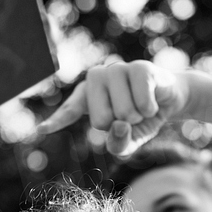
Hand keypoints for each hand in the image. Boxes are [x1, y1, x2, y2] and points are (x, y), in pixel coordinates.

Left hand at [37, 61, 189, 155]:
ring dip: (138, 118)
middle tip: (130, 115)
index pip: (70, 110)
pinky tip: (153, 102)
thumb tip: (119, 125)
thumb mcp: (129, 139)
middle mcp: (97, 78)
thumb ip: (118, 144)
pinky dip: (150, 109)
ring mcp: (117, 69)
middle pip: (100, 121)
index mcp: (88, 95)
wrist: (169, 99)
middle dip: (120, 126)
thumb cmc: (142, 117)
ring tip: (142, 107)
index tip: (42, 130)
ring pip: (122, 112)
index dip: (57, 121)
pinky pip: (141, 101)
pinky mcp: (139, 67)